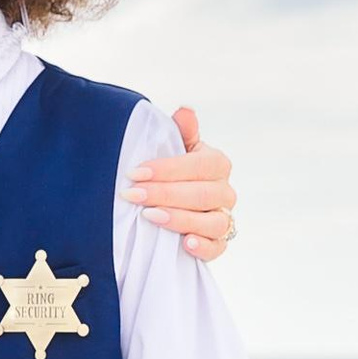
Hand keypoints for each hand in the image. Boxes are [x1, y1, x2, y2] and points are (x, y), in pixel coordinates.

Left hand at [126, 105, 235, 261]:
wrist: (173, 204)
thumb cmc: (173, 173)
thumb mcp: (175, 149)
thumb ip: (181, 132)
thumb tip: (185, 111)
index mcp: (216, 164)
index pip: (199, 165)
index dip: (168, 169)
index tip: (135, 173)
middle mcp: (224, 192)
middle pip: (202, 195)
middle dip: (165, 194)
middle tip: (133, 195)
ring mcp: (223, 219)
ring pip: (212, 222)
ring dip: (180, 219)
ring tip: (151, 216)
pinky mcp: (218, 243)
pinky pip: (217, 247)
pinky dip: (203, 247)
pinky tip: (186, 244)